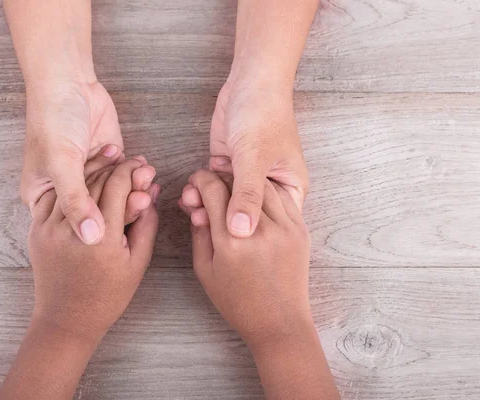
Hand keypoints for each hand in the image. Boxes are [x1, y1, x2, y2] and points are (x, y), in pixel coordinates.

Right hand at [21, 79, 152, 244]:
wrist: (69, 83)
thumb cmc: (53, 120)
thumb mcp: (61, 163)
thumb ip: (76, 201)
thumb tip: (91, 238)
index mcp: (45, 199)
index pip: (74, 226)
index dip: (99, 228)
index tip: (121, 224)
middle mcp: (68, 192)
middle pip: (99, 213)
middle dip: (123, 206)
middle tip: (142, 200)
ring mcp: (91, 178)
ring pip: (116, 196)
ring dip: (134, 189)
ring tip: (146, 178)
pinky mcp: (110, 163)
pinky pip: (127, 179)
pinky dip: (139, 176)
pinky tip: (146, 169)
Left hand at [28, 156, 159, 339]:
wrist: (67, 320)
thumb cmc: (108, 296)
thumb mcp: (138, 262)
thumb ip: (147, 225)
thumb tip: (151, 193)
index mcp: (102, 238)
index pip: (117, 186)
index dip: (132, 170)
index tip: (143, 165)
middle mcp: (73, 229)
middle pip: (95, 181)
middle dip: (115, 166)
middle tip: (131, 160)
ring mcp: (49, 229)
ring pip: (73, 185)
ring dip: (92, 169)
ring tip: (109, 161)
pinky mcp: (36, 231)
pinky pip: (54, 197)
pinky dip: (71, 184)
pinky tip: (85, 178)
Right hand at [180, 170, 339, 399]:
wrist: (279, 321)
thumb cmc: (238, 302)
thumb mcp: (205, 271)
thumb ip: (199, 234)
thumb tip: (196, 206)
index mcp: (230, 241)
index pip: (213, 190)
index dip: (200, 180)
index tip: (195, 183)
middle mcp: (258, 230)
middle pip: (237, 182)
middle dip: (219, 177)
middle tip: (211, 183)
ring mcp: (284, 228)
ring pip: (262, 185)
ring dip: (244, 180)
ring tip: (233, 187)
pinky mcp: (300, 230)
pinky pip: (282, 198)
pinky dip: (266, 191)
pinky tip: (256, 196)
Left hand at [204, 78, 308, 237]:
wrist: (250, 81)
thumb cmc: (265, 115)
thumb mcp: (255, 158)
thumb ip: (248, 195)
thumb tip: (241, 233)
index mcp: (290, 188)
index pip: (273, 225)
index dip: (250, 235)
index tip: (227, 239)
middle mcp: (270, 187)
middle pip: (246, 215)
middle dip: (222, 219)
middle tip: (201, 218)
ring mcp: (247, 178)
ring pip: (226, 203)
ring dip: (208, 205)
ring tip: (191, 202)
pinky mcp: (228, 166)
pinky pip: (214, 188)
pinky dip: (201, 191)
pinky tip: (189, 193)